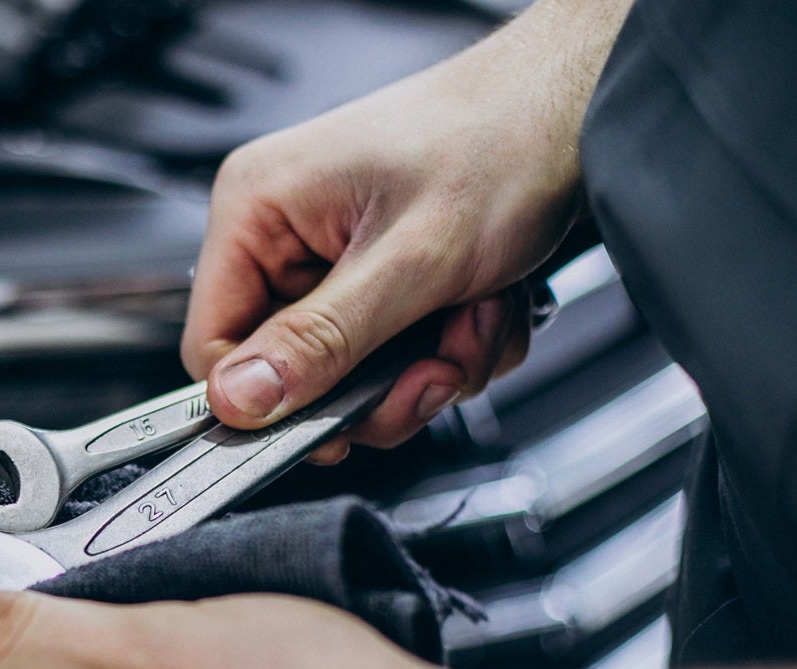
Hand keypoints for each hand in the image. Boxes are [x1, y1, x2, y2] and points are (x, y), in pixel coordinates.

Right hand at [184, 0, 633, 461]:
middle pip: (294, 372)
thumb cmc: (503, 140)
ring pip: (353, 374)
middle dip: (381, 383)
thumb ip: (321, 340)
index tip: (331, 428)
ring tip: (476, 315)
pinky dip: (452, 347)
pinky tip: (485, 303)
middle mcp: (286, 233)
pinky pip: (396, 357)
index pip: (213, 347)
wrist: (582, 111)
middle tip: (436, 366)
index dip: (269, 403)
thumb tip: (241, 401)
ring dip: (430, 365)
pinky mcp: (382, 278)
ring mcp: (335, 258)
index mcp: (257, 210)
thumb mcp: (411, 260)